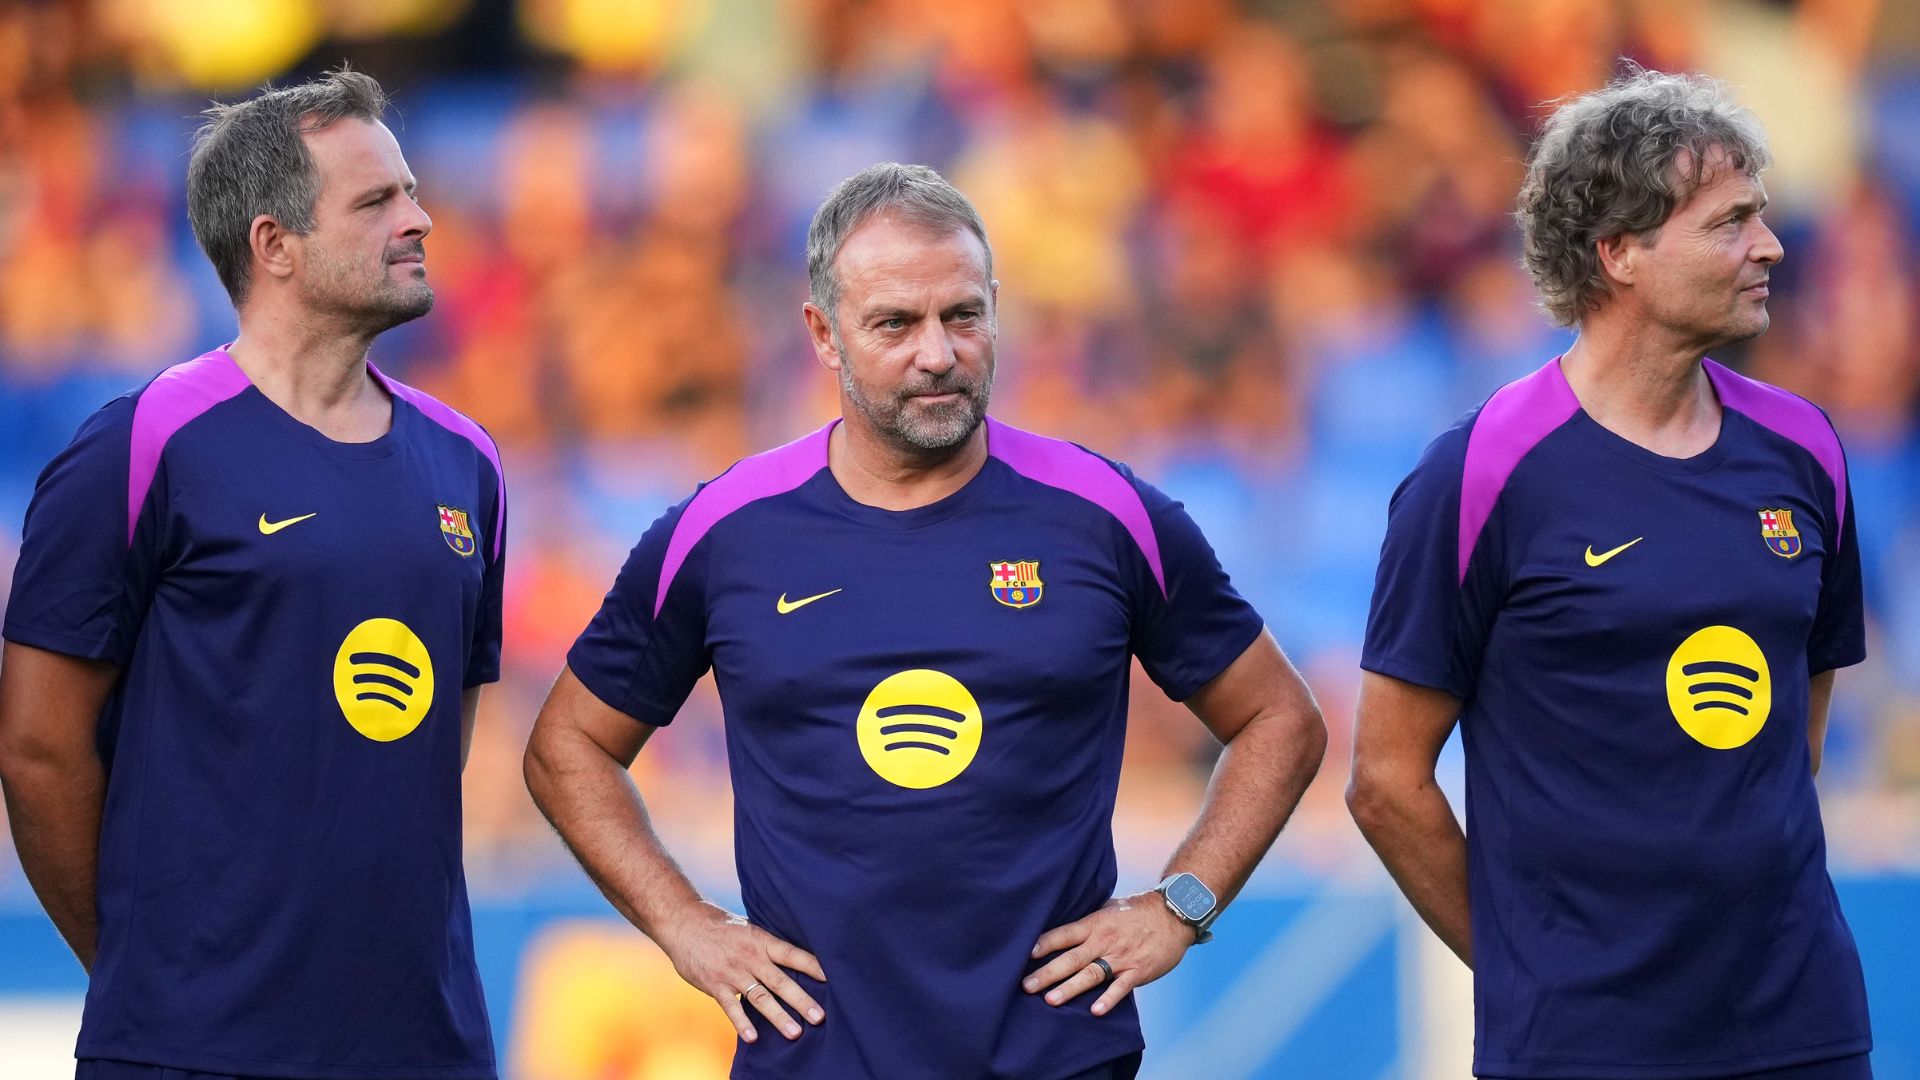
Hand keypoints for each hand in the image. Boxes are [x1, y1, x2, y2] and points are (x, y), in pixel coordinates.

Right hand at [657, 900, 826, 1042]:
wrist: (684, 923)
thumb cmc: (721, 927)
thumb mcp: (750, 930)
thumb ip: (769, 948)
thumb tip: (796, 960)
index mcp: (762, 941)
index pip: (793, 954)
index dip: (813, 966)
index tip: (834, 978)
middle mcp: (751, 957)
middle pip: (781, 981)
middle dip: (801, 1000)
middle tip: (820, 1017)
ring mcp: (733, 972)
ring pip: (760, 997)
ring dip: (778, 1016)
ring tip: (795, 1033)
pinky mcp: (715, 985)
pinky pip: (731, 1006)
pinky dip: (742, 1022)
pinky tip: (753, 1037)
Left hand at [1023, 891, 1193, 1015]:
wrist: (1174, 914)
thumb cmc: (1136, 911)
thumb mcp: (1108, 907)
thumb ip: (1086, 920)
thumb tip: (1060, 925)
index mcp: (1094, 924)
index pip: (1064, 934)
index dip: (1044, 943)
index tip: (1025, 954)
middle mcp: (1104, 941)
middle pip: (1071, 958)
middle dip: (1047, 973)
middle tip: (1026, 986)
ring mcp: (1121, 957)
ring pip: (1091, 974)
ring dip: (1070, 988)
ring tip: (1050, 1001)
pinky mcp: (1138, 971)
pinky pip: (1121, 987)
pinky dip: (1109, 999)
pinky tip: (1095, 1011)